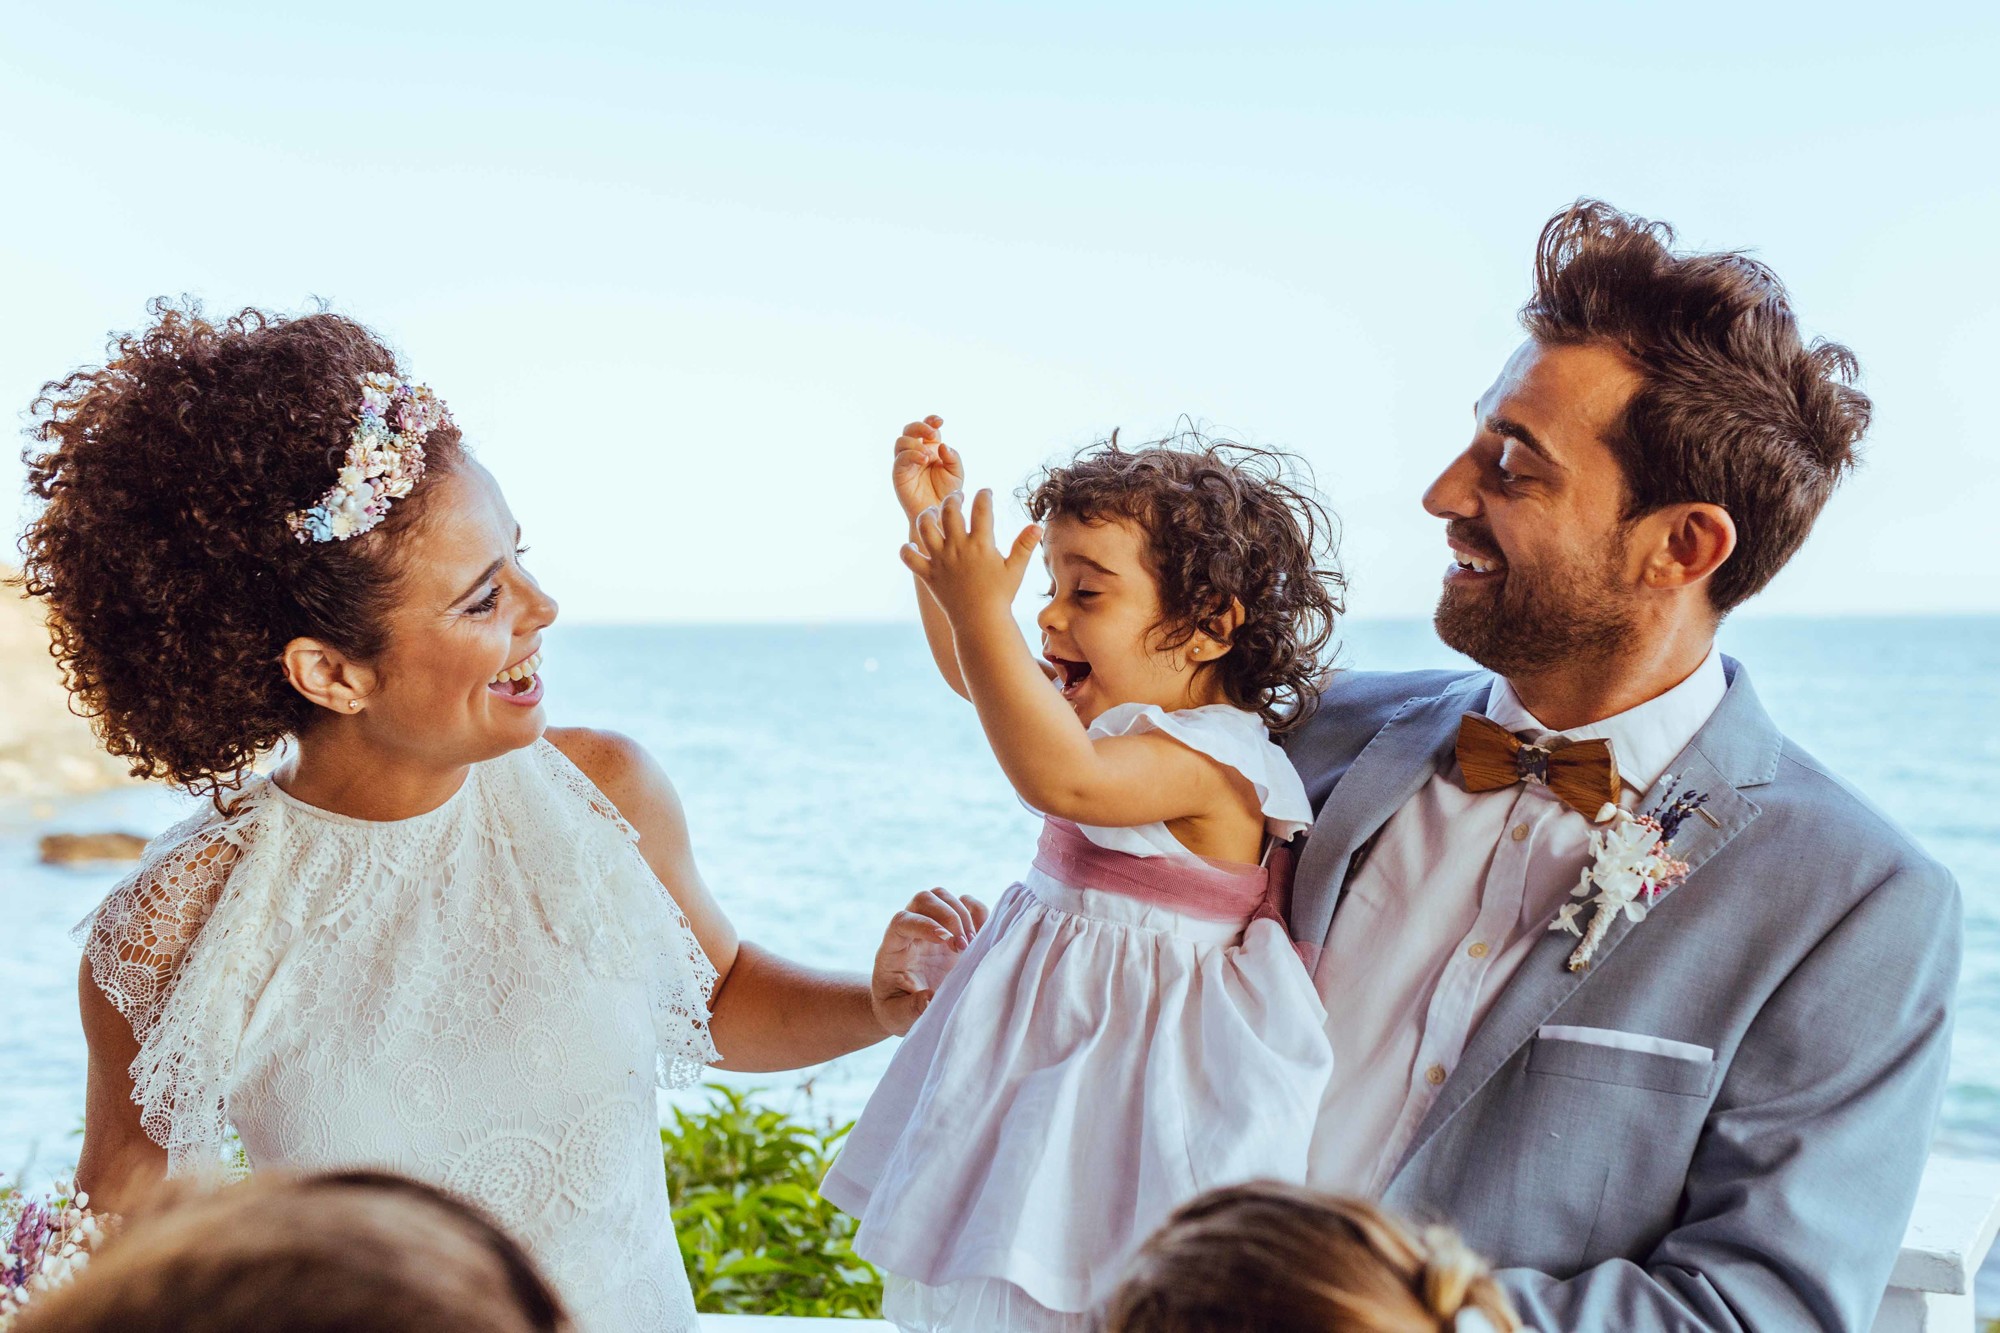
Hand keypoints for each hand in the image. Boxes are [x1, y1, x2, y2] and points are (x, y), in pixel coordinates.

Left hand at [871, 888, 987, 1035]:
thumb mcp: (898, 1015)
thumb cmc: (896, 1009)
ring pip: (943, 896)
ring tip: (972, 946)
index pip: (902, 921)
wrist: (903, 1005)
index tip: (947, 941)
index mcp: (893, 948)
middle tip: (963, 947)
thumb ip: (912, 1008)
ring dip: (963, 914)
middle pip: (924, 899)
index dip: (924, 924)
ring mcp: (932, 926)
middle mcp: (912, 931)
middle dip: (949, 916)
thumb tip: (931, 998)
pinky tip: (984, 937)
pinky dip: (979, 912)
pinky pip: (965, 904)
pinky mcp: (953, 930)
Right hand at [892, 415, 964, 519]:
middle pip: (910, 429)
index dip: (931, 420)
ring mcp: (906, 463)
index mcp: (931, 448)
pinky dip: (911, 455)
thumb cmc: (948, 493)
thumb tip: (942, 445)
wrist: (939, 514)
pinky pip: (900, 459)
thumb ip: (953, 457)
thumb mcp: (956, 472)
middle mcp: (916, 452)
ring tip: (928, 455)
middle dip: (920, 426)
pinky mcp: (899, 474)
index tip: (940, 421)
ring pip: (901, 441)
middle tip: (932, 433)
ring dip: (915, 443)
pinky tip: (924, 460)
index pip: (927, 427)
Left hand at [901, 489, 1041, 621]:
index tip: (986, 492)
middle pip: (949, 510)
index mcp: (980, 544)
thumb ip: (1024, 545)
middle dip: (953, 498)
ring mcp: (940, 560)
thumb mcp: (1015, 570)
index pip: (982, 509)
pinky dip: (907, 549)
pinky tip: (913, 545)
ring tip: (932, 512)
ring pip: (924, 527)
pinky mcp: (928, 574)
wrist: (980, 623)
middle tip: (958, 497)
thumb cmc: (1000, 596)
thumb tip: (1037, 525)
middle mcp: (957, 548)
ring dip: (926, 515)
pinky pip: (909, 558)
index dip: (984, 495)